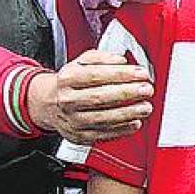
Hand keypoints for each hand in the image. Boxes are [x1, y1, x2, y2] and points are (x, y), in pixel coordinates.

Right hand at [27, 50, 152, 142]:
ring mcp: (72, 119)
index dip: (121, 74)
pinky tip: (135, 122)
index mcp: (68, 78)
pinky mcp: (79, 135)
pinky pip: (103, 134)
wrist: (48, 103)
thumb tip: (120, 60)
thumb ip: (101, 58)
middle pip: (100, 97)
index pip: (96, 75)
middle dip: (128, 93)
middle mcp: (68, 100)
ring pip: (103, 118)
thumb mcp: (81, 62)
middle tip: (146, 89)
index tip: (141, 73)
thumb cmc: (71, 82)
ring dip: (128, 113)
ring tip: (145, 107)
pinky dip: (122, 129)